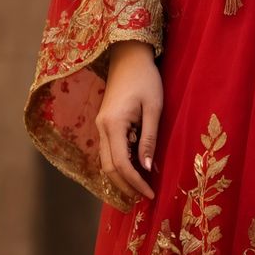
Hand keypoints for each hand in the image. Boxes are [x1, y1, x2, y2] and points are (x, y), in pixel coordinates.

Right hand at [96, 40, 161, 201]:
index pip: (121, 164)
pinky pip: (109, 152)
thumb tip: (149, 169)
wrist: (129, 57)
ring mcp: (101, 126)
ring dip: (121, 179)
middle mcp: (102, 128)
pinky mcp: (105, 124)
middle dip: (126, 186)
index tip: (151, 194)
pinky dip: (120, 166)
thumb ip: (149, 139)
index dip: (135, 182)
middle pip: (109, 168)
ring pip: (106, 162)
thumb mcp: (154, 109)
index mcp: (113, 125)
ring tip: (140, 190)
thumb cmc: (146, 80)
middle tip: (144, 198)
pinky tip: (134, 171)